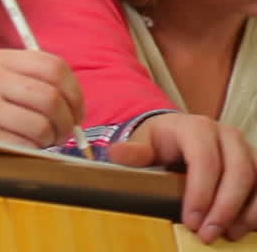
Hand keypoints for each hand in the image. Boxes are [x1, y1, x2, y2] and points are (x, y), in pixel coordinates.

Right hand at [0, 49, 83, 146]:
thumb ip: (23, 77)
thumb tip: (73, 102)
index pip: (54, 66)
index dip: (75, 91)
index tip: (75, 109)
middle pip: (52, 98)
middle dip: (66, 122)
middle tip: (61, 133)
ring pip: (42, 126)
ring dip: (48, 140)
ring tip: (37, 142)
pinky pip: (25, 146)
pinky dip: (31, 152)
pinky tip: (18, 149)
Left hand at [109, 113, 256, 243]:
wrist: (177, 136)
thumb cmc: (160, 142)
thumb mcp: (143, 144)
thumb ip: (135, 152)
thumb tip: (118, 153)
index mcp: (196, 127)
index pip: (205, 159)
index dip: (201, 192)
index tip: (192, 221)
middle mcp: (227, 135)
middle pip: (238, 171)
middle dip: (225, 207)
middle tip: (208, 234)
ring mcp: (246, 149)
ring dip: (247, 212)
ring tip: (228, 234)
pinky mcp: (256, 165)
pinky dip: (256, 209)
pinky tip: (242, 227)